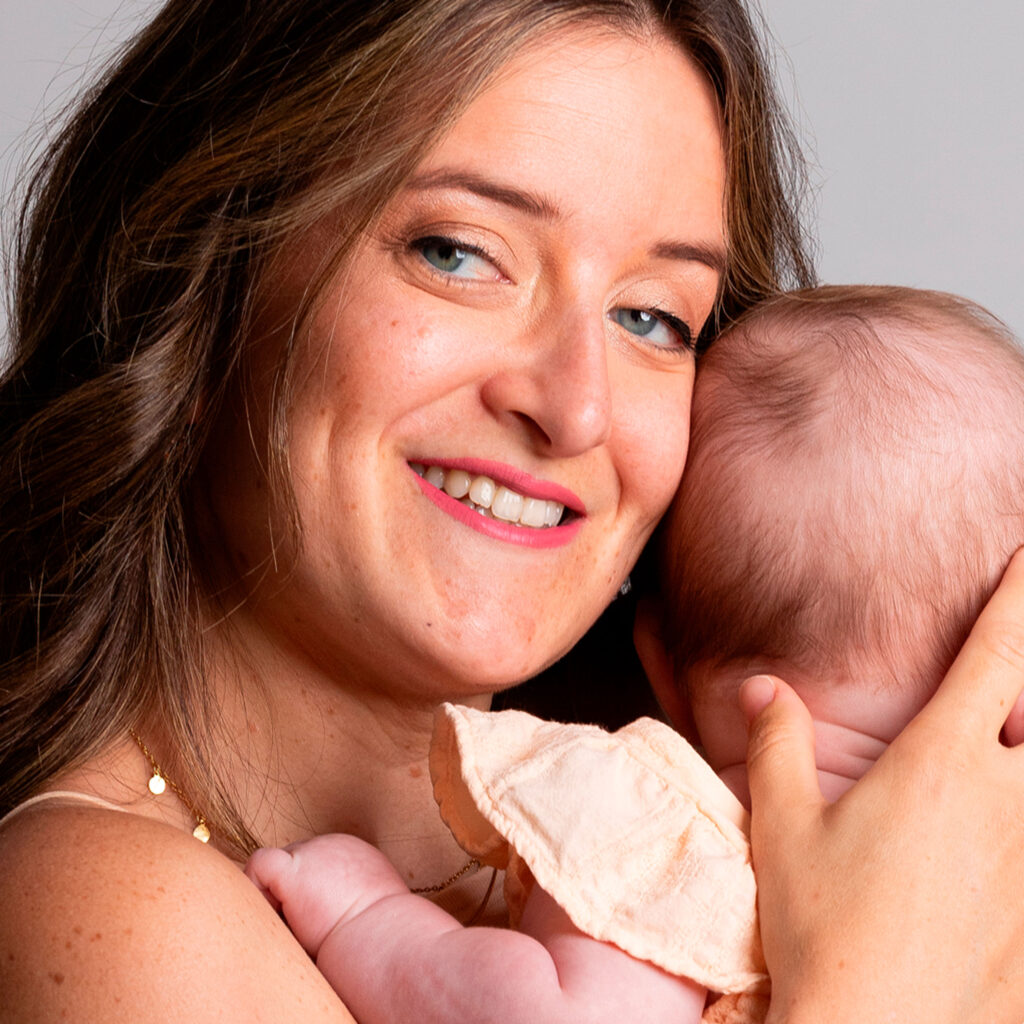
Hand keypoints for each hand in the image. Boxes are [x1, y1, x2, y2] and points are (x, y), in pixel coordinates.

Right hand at [742, 549, 1023, 1023]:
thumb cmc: (827, 928)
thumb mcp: (784, 827)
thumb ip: (780, 742)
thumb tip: (765, 686)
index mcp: (944, 764)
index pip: (999, 654)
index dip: (1019, 596)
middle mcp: (1009, 799)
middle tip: (1016, 664)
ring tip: (1005, 741)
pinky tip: (1003, 847)